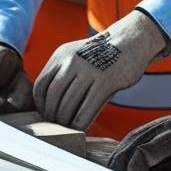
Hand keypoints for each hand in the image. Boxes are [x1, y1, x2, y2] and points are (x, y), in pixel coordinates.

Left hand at [33, 10, 166, 129]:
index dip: (41, 104)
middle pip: (53, 97)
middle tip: (56, 125)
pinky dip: (80, 123)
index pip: (41, 85)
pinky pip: (86, 109)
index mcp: (61, 55)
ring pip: (68, 105)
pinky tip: (81, 129)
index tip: (45, 114)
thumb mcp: (76, 56)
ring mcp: (89, 71)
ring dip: (65, 122)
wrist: (130, 41)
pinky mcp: (105, 82)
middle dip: (52, 115)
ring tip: (67, 128)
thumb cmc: (101, 56)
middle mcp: (72, 61)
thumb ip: (62, 73)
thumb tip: (49, 105)